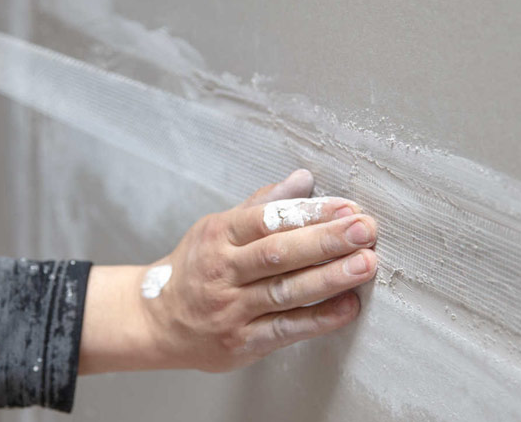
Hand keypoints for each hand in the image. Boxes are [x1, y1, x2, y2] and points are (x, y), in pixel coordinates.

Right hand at [79, 170, 377, 373]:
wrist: (155, 320)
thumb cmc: (196, 267)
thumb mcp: (219, 227)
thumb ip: (264, 205)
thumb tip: (304, 178)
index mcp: (218, 234)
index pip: (269, 219)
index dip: (310, 213)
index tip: (347, 208)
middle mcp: (222, 270)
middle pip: (278, 254)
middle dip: (326, 241)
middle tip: (366, 230)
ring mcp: (230, 309)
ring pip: (284, 291)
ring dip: (329, 278)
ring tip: (366, 264)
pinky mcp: (240, 342)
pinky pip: (284, 329)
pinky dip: (318, 319)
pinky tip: (348, 307)